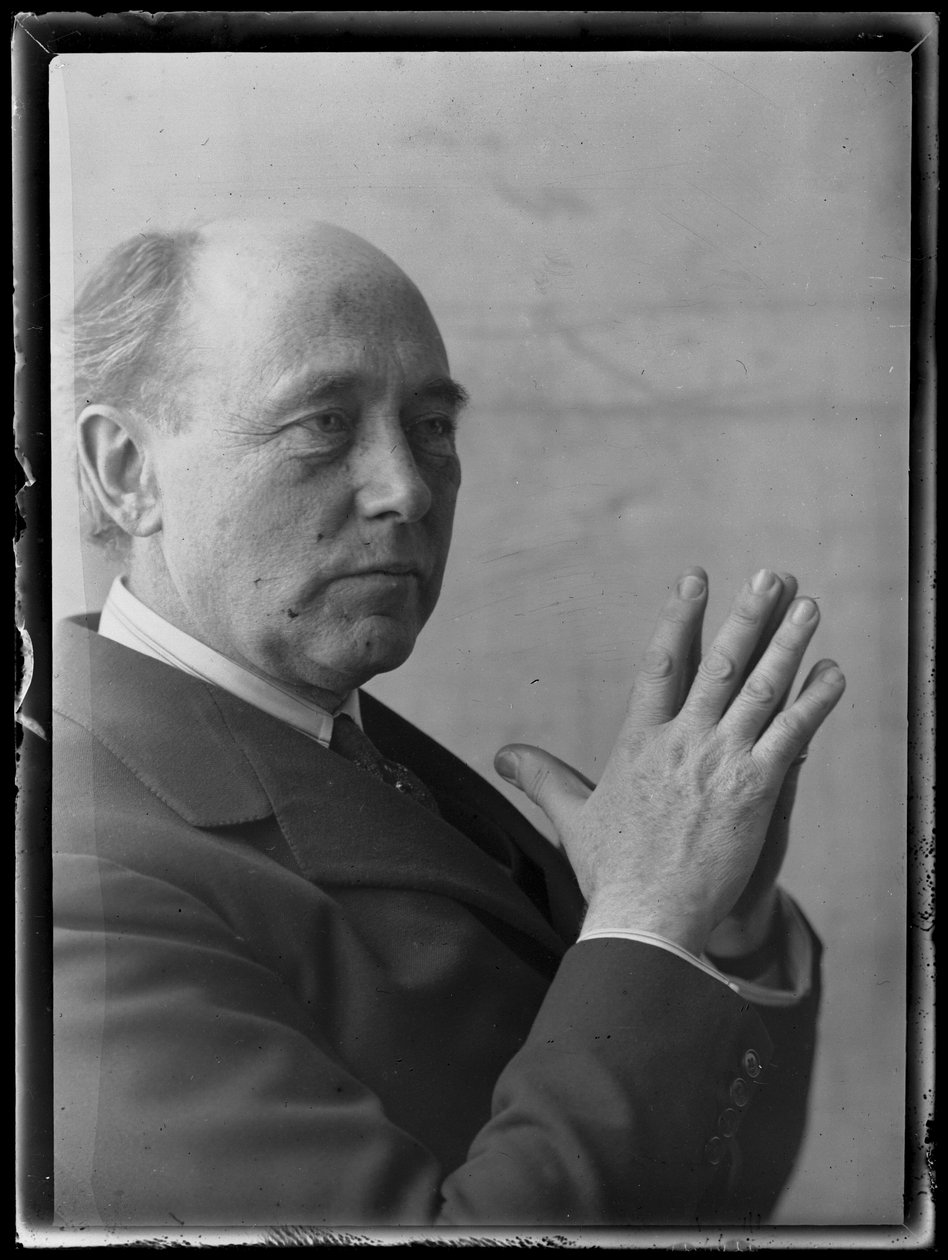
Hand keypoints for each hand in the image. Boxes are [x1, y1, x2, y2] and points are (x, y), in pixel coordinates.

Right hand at [494, 568, 845, 956]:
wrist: (648, 916)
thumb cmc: (610, 871)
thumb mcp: (571, 816)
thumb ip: (542, 776)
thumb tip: (502, 755)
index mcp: (640, 741)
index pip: (661, 664)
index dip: (679, 618)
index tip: (693, 580)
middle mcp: (682, 741)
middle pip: (719, 663)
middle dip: (746, 615)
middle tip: (769, 576)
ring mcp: (721, 762)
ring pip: (760, 689)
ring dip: (787, 644)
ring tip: (808, 606)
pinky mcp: (755, 790)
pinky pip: (791, 735)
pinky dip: (814, 702)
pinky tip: (833, 673)